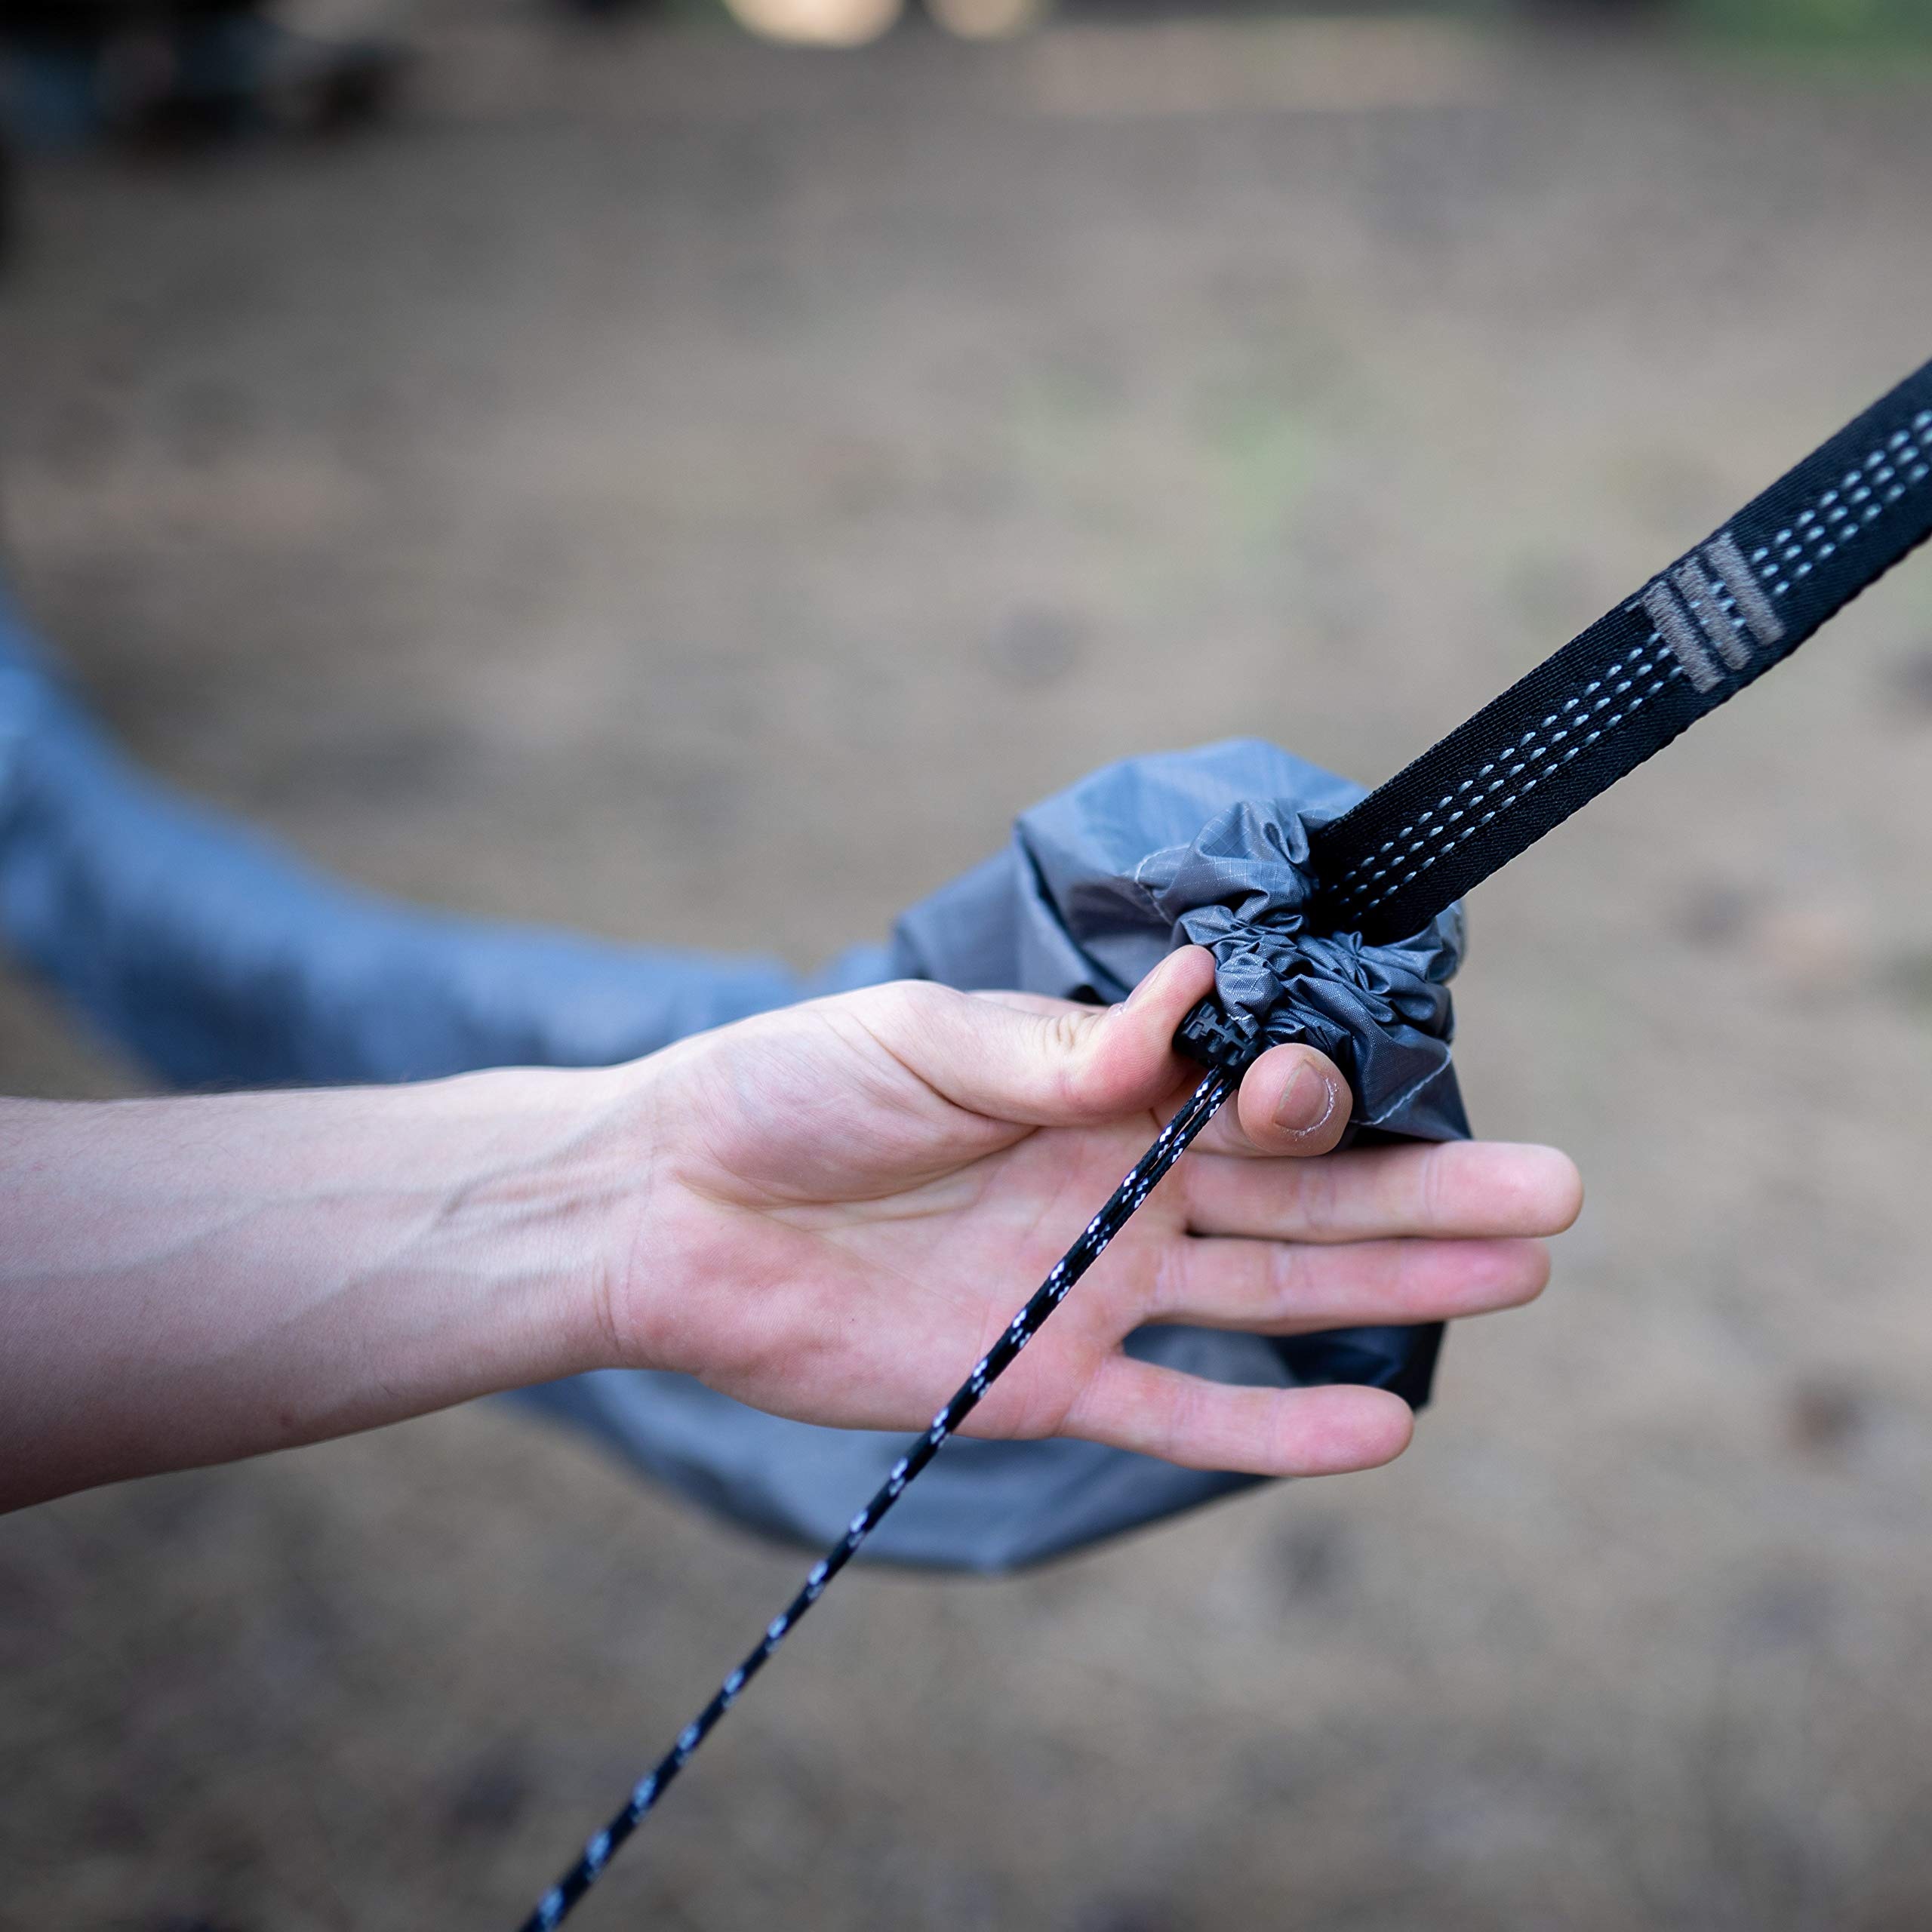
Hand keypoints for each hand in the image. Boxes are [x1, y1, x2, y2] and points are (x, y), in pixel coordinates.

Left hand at [614, 948, 1581, 1478]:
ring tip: (1517, 1280)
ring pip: (1265, 1290)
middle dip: (1423, 1190)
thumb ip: (1056, 1050)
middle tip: (1557, 1190)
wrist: (665, 1212)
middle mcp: (1111, 1184)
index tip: (1369, 1076)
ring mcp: (1086, 1286)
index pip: (1242, 1088)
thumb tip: (1196, 999)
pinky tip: (1378, 1427)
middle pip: (1296, 1191)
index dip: (1316, 1089)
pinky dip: (1270, 1425)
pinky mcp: (1038, 1380)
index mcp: (1089, 1084)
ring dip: (1388, 1289)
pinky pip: (1175, 1412)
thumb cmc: (778, 1093)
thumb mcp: (915, 1042)